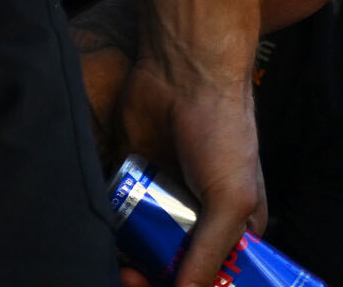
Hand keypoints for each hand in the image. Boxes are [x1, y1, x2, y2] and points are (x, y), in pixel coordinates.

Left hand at [117, 55, 264, 286]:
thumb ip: (210, 252)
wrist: (182, 76)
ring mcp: (165, 203)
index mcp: (236, 227)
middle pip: (175, 269)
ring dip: (130, 264)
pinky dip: (110, 237)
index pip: (217, 276)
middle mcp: (201, 219)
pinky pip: (119, 222)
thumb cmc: (223, 131)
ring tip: (119, 265)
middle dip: (154, 280)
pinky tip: (106, 242)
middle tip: (134, 279)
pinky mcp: (134, 185)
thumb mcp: (231, 199)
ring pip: (144, 249)